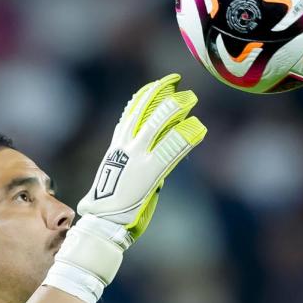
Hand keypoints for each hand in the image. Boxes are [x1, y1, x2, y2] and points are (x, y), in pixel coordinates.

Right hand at [77, 73, 205, 242]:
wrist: (103, 221)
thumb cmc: (109, 208)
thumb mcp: (118, 182)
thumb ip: (135, 171)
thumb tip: (156, 175)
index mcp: (117, 149)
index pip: (130, 115)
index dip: (143, 97)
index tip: (154, 86)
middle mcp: (126, 148)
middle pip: (144, 111)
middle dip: (160, 94)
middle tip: (175, 81)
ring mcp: (138, 157)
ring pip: (157, 123)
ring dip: (175, 108)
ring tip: (190, 97)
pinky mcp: (151, 171)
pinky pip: (172, 149)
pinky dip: (186, 137)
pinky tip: (199, 128)